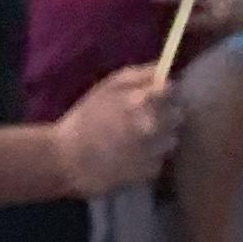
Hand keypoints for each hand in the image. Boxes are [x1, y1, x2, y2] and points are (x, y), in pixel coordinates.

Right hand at [51, 63, 179, 197]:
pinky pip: (159, 160)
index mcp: (144, 100)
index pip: (173, 89)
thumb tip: (165, 70)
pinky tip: (131, 158)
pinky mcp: (148, 172)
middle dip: (165, 115)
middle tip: (144, 120)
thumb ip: (140, 75)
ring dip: (159, 138)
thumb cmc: (84, 119)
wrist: (65, 160)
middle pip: (178, 115)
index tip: (154, 97)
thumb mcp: (106, 86)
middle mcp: (154, 124)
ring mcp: (153, 150)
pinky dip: (149, 159)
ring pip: (171, 139)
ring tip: (137, 141)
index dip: (164, 93)